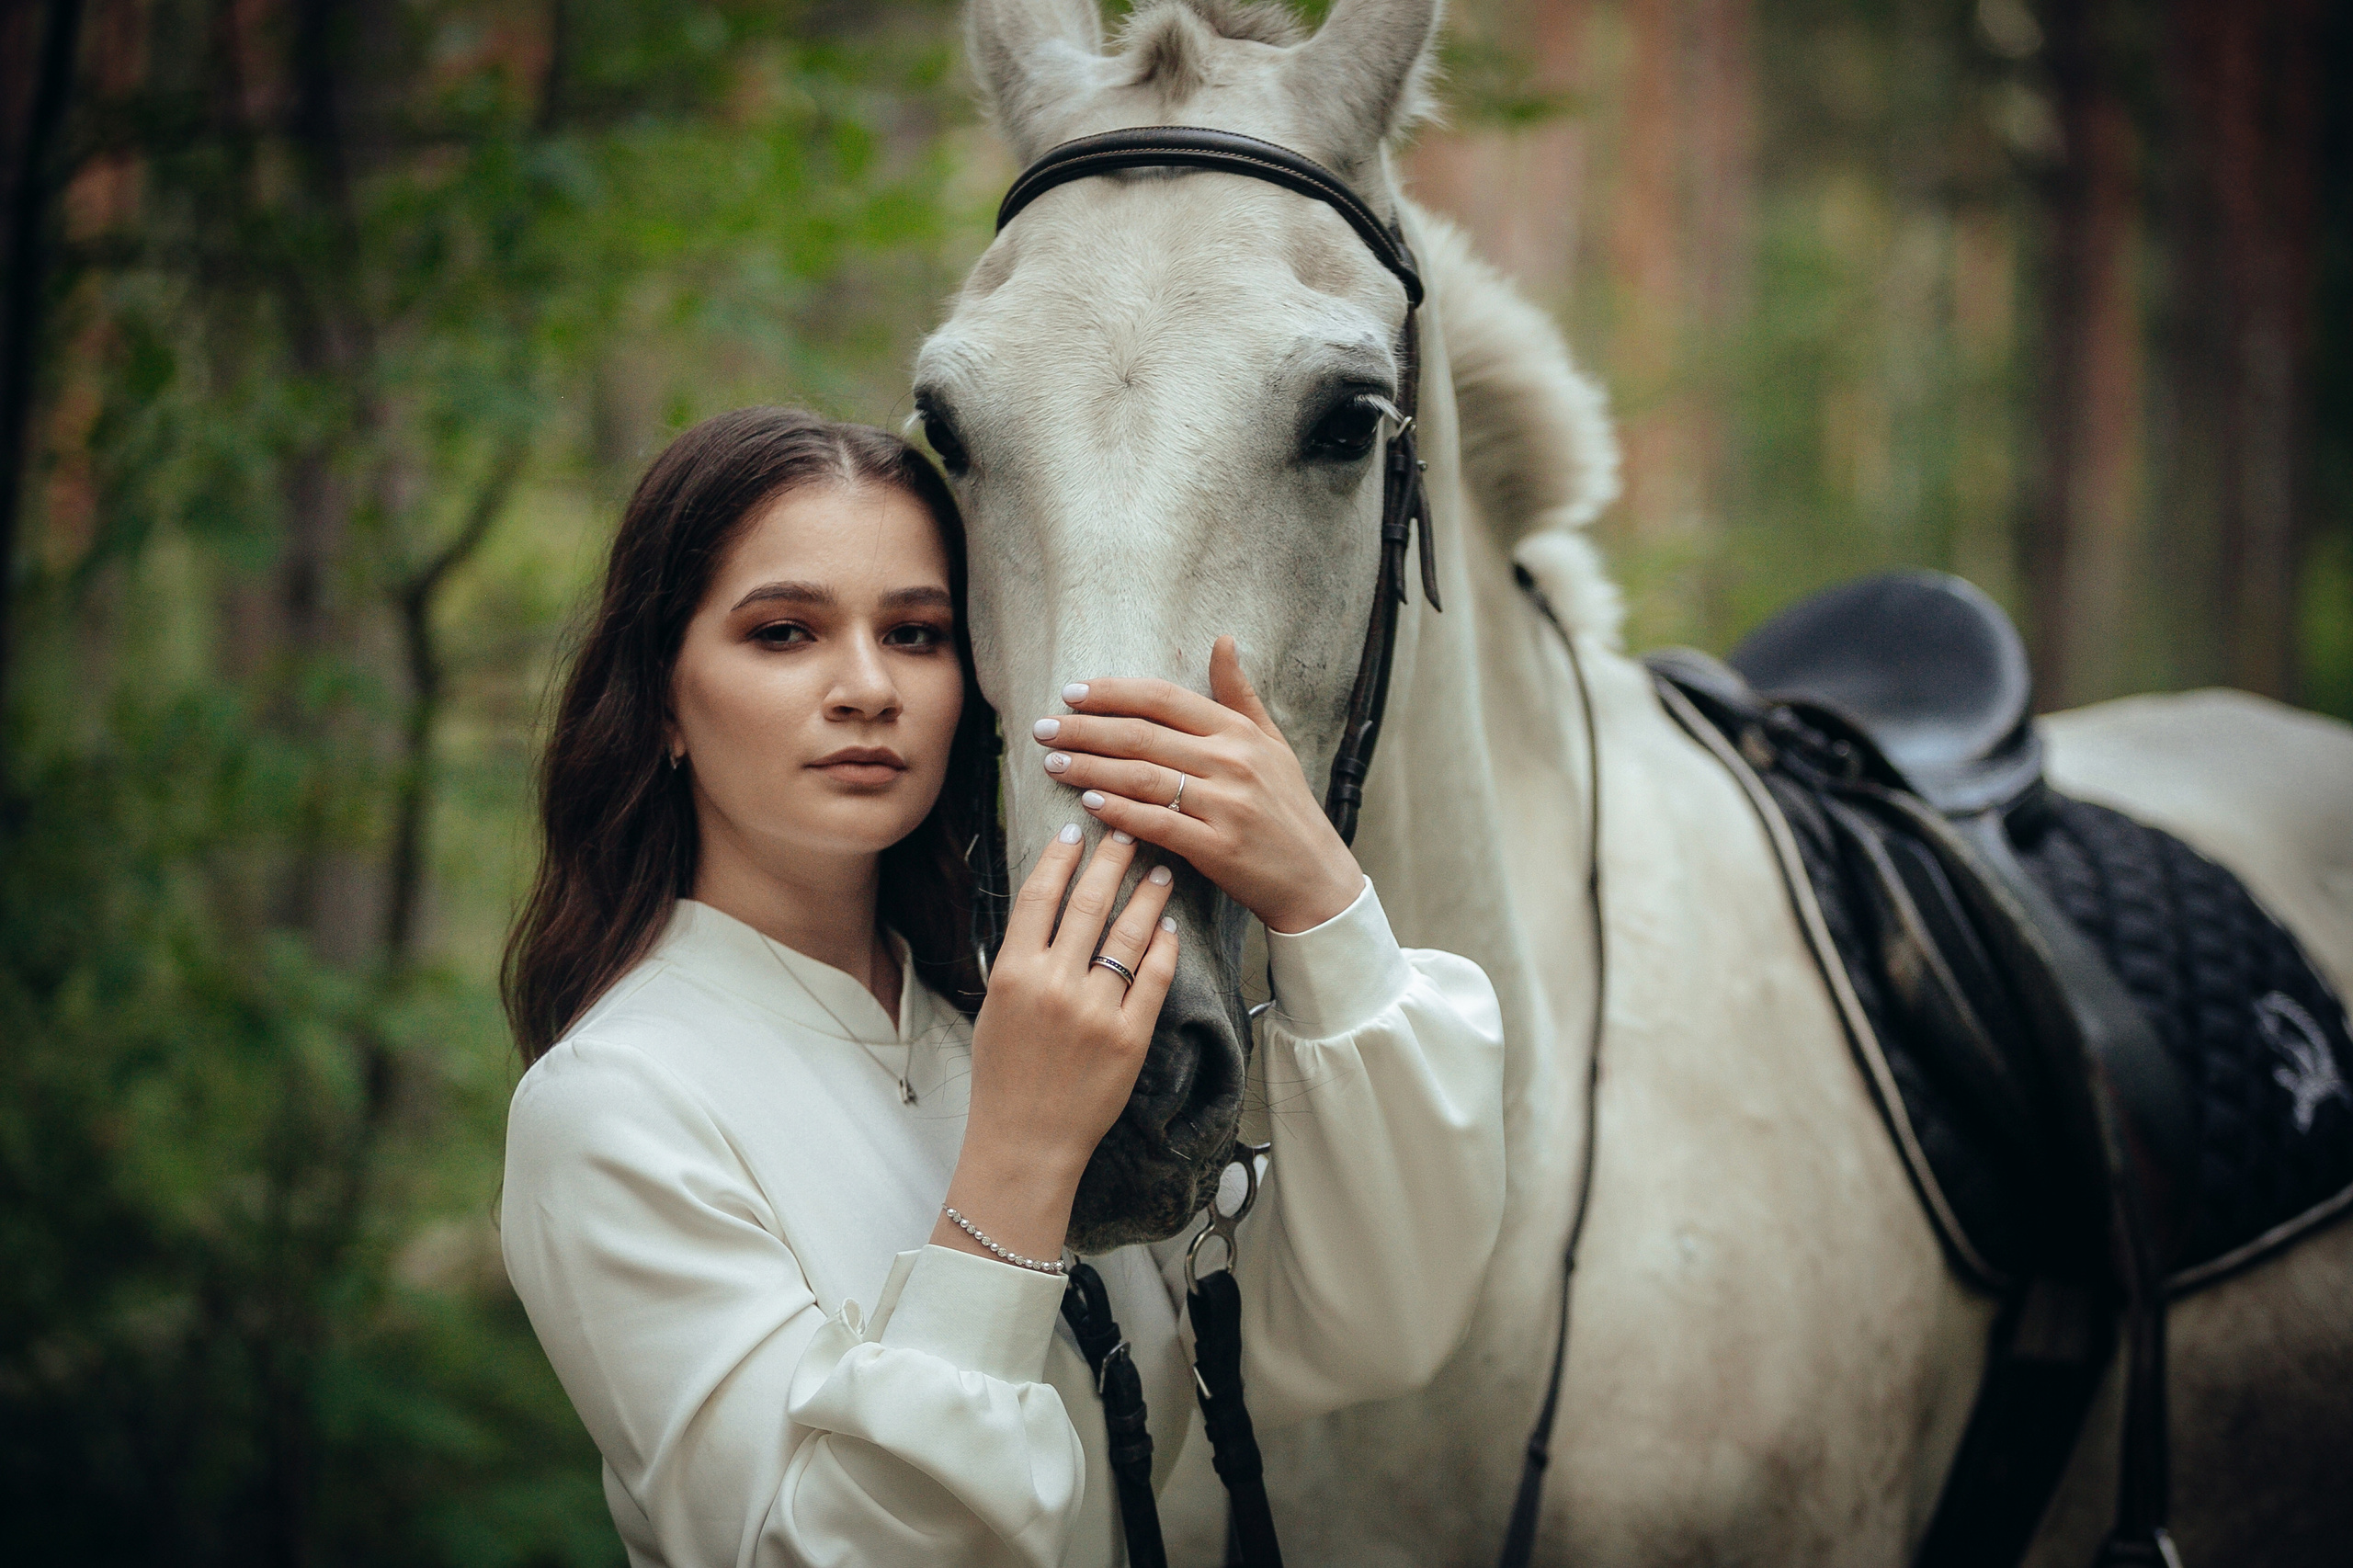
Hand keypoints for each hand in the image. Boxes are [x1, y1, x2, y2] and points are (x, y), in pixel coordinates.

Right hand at [932, 823, 1178, 1267]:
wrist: (1025, 1141)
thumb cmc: (1004, 1077)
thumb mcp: (994, 1008)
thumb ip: (1020, 959)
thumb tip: (1045, 910)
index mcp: (1013, 974)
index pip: (1039, 897)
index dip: (1059, 858)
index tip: (1075, 830)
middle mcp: (1054, 985)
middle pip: (1088, 905)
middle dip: (1111, 861)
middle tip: (1128, 831)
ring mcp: (1095, 1010)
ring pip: (1128, 934)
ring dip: (1146, 895)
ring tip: (1160, 871)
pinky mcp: (1130, 1036)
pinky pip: (1155, 978)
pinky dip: (1164, 946)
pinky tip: (1168, 926)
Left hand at [1033, 635, 1364, 934]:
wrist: (1316, 878)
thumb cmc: (1288, 808)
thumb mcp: (1272, 743)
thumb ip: (1239, 694)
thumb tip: (1222, 640)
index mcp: (1238, 732)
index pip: (1164, 699)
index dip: (1113, 692)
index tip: (1072, 693)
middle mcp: (1231, 762)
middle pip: (1142, 736)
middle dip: (1085, 730)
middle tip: (1044, 729)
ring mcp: (1225, 806)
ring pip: (1142, 777)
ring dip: (1091, 769)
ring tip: (1053, 765)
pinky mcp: (1217, 848)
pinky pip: (1156, 823)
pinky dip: (1119, 812)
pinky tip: (1088, 804)